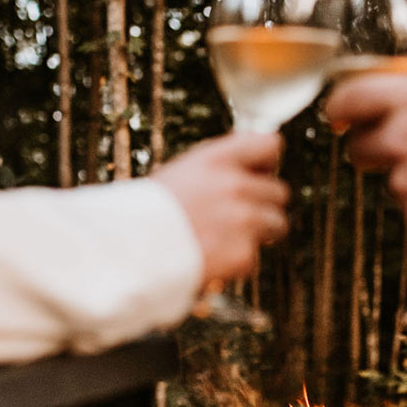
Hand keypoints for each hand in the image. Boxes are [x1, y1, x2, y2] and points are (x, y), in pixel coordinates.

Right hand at [152, 132, 288, 283]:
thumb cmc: (149, 213)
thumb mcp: (183, 173)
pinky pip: (254, 257)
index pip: (271, 145)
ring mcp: (244, 221)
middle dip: (263, 205)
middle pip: (280, 192)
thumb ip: (219, 169)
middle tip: (236, 217)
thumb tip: (254, 170)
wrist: (127, 252)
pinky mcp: (244, 255)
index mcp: (218, 160)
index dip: (266, 162)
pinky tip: (211, 258)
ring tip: (225, 238)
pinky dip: (238, 262)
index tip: (256, 174)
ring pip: (278, 224)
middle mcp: (236, 186)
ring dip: (259, 232)